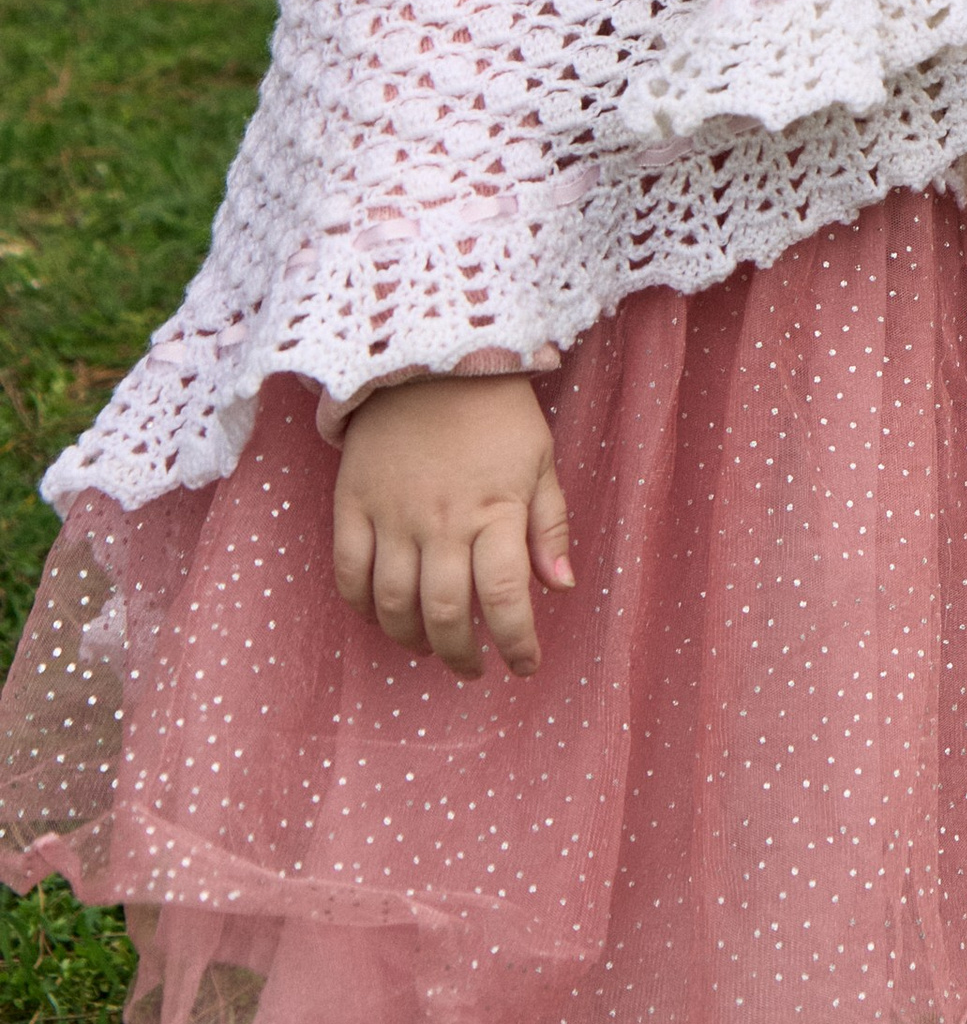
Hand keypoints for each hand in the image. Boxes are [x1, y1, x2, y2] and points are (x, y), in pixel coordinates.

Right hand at [332, 375, 573, 678]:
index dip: (517, 643)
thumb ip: (549, 526)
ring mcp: (391, 514)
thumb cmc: (495, 411)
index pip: (506, 597)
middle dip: (462, 654)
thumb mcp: (539, 460)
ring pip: (394, 603)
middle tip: (474, 668)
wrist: (428, 355)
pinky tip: (382, 617)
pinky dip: (362, 606)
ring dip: (413, 639)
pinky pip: (348, 572)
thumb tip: (561, 586)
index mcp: (495, 511)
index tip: (525, 665)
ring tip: (430, 648)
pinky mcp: (351, 503)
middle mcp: (441, 521)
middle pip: (445, 613)